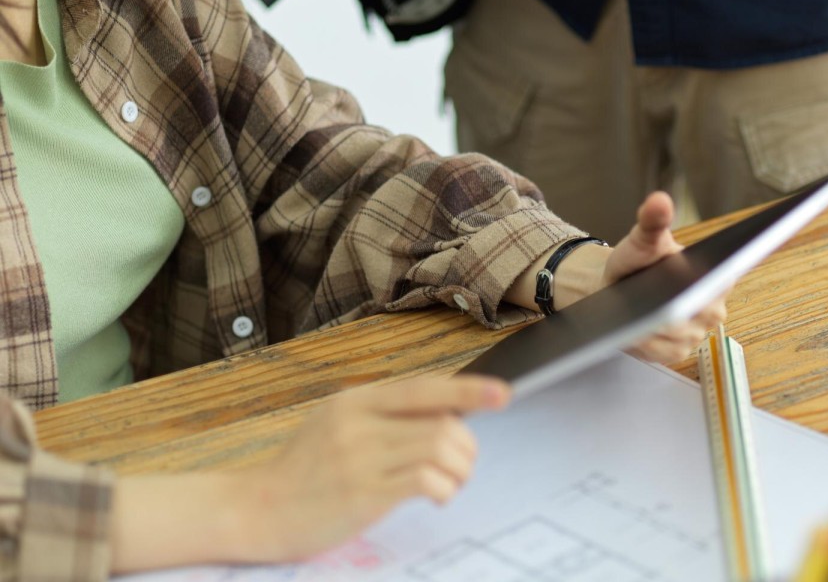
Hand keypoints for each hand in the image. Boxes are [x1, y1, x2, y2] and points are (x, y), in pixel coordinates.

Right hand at [241, 375, 508, 561]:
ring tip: (451, 484)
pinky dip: (444, 488)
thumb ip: (385, 415)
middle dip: (467, 446)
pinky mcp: (362, 494)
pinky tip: (437, 496)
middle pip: (441, 421)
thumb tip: (447, 410)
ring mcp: (360, 458)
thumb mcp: (338, 424)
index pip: (425, 387)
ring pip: (439, 448)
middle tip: (461, 466)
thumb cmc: (304, 471)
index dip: (470, 389)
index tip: (504, 394)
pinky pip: (424, 480)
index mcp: (356, 400)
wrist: (254, 510)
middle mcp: (359, 422)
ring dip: (460, 470)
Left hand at [605, 192, 727, 364]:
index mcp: (719, 276)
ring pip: (678, 334)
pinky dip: (646, 342)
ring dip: (656, 325)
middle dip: (676, 305)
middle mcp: (714, 309)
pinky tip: (632, 330)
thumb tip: (659, 201)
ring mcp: (697, 334)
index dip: (711, 281)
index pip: (724, 279)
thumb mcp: (643, 239)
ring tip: (636, 311)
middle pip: (700, 313)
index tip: (695, 282)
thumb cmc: (637, 262)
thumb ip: (652, 221)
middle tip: (653, 294)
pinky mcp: (677, 353)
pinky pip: (663, 351)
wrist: (618, 287)